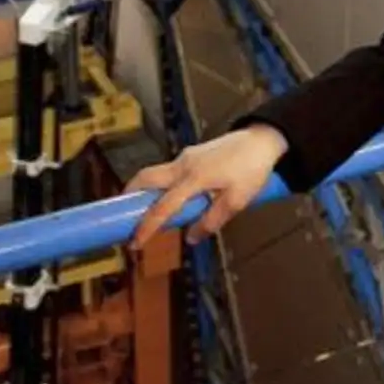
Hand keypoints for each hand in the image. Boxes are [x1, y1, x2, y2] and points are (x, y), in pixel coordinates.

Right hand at [126, 125, 288, 246]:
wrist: (261, 140)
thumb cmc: (251, 170)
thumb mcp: (236, 201)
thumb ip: (212, 220)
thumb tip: (191, 238)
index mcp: (193, 179)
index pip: (162, 207)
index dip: (146, 226)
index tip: (134, 243)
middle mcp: (182, 165)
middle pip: (145, 178)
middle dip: (129, 195)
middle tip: (122, 216)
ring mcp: (185, 157)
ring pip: (156, 173)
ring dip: (145, 190)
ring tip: (142, 211)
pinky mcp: (192, 155)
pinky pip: (169, 171)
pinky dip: (161, 185)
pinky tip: (169, 199)